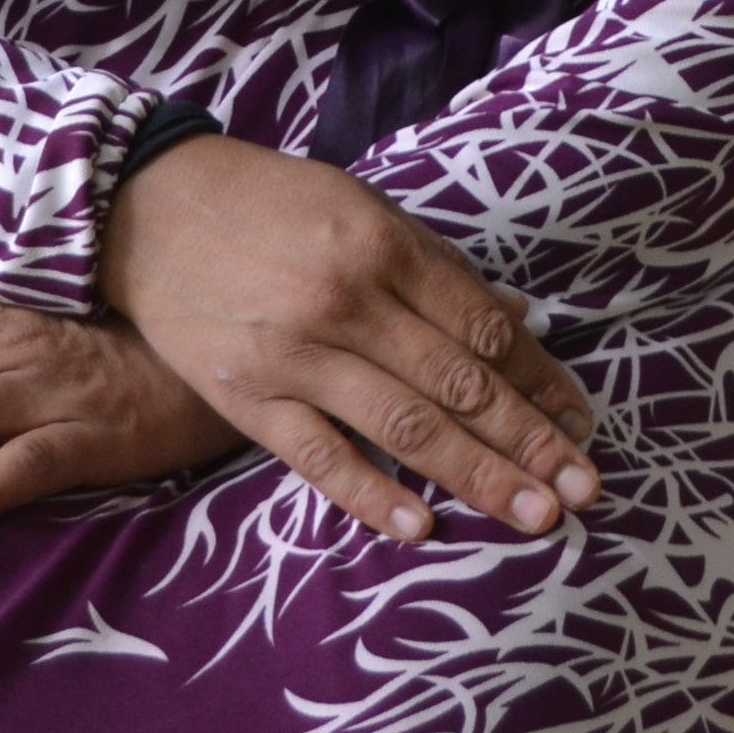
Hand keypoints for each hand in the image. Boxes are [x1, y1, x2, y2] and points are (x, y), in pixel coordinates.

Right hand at [96, 135, 600, 544]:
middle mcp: (346, 302)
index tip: (581, 421)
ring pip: (404, 428)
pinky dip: (371, 495)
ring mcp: (295, 356)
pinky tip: (423, 527)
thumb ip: (438, 270)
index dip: (539, 379)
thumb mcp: (361, 208)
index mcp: (383, 246)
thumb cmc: (269, 205)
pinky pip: (318, 457)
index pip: (482, 328)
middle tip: (585, 489)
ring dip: (479, 476)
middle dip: (530, 441)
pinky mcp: (245, 398)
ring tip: (537, 517)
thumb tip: (520, 320)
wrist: (148, 209)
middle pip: (458, 385)